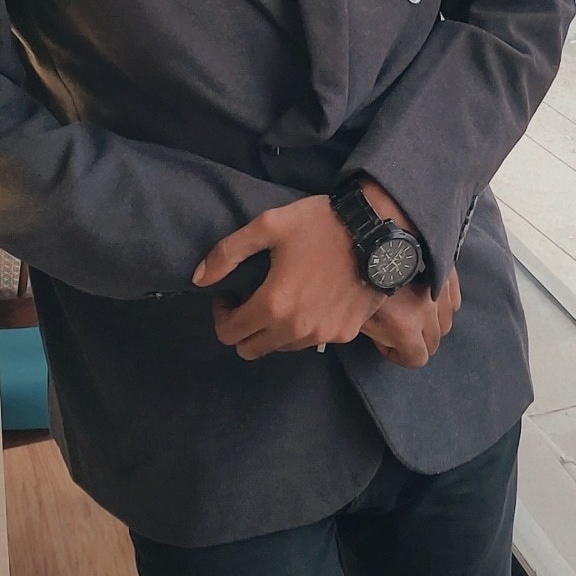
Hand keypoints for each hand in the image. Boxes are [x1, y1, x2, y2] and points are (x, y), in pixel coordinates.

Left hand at [195, 195, 383, 361]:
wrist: (376, 231)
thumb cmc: (320, 224)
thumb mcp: (268, 225)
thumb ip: (227, 253)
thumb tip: (199, 279)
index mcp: (272, 304)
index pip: (229, 334)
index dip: (222, 314)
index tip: (231, 294)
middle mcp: (295, 329)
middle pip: (251, 350)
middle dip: (243, 327)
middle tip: (252, 299)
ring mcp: (322, 335)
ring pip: (281, 347)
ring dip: (273, 329)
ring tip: (283, 295)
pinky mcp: (344, 334)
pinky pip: (311, 340)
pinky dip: (303, 327)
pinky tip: (311, 297)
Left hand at [362, 268, 459, 368]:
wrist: (371, 234)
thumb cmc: (357, 275)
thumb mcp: (357, 312)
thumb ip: (378, 332)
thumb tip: (384, 337)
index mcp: (405, 326)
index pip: (418, 358)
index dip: (399, 354)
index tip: (386, 342)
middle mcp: (427, 312)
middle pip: (434, 342)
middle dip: (416, 340)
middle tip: (397, 326)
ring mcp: (439, 290)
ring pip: (446, 322)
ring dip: (432, 322)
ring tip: (412, 308)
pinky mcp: (446, 272)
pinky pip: (454, 300)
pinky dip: (442, 303)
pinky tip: (426, 295)